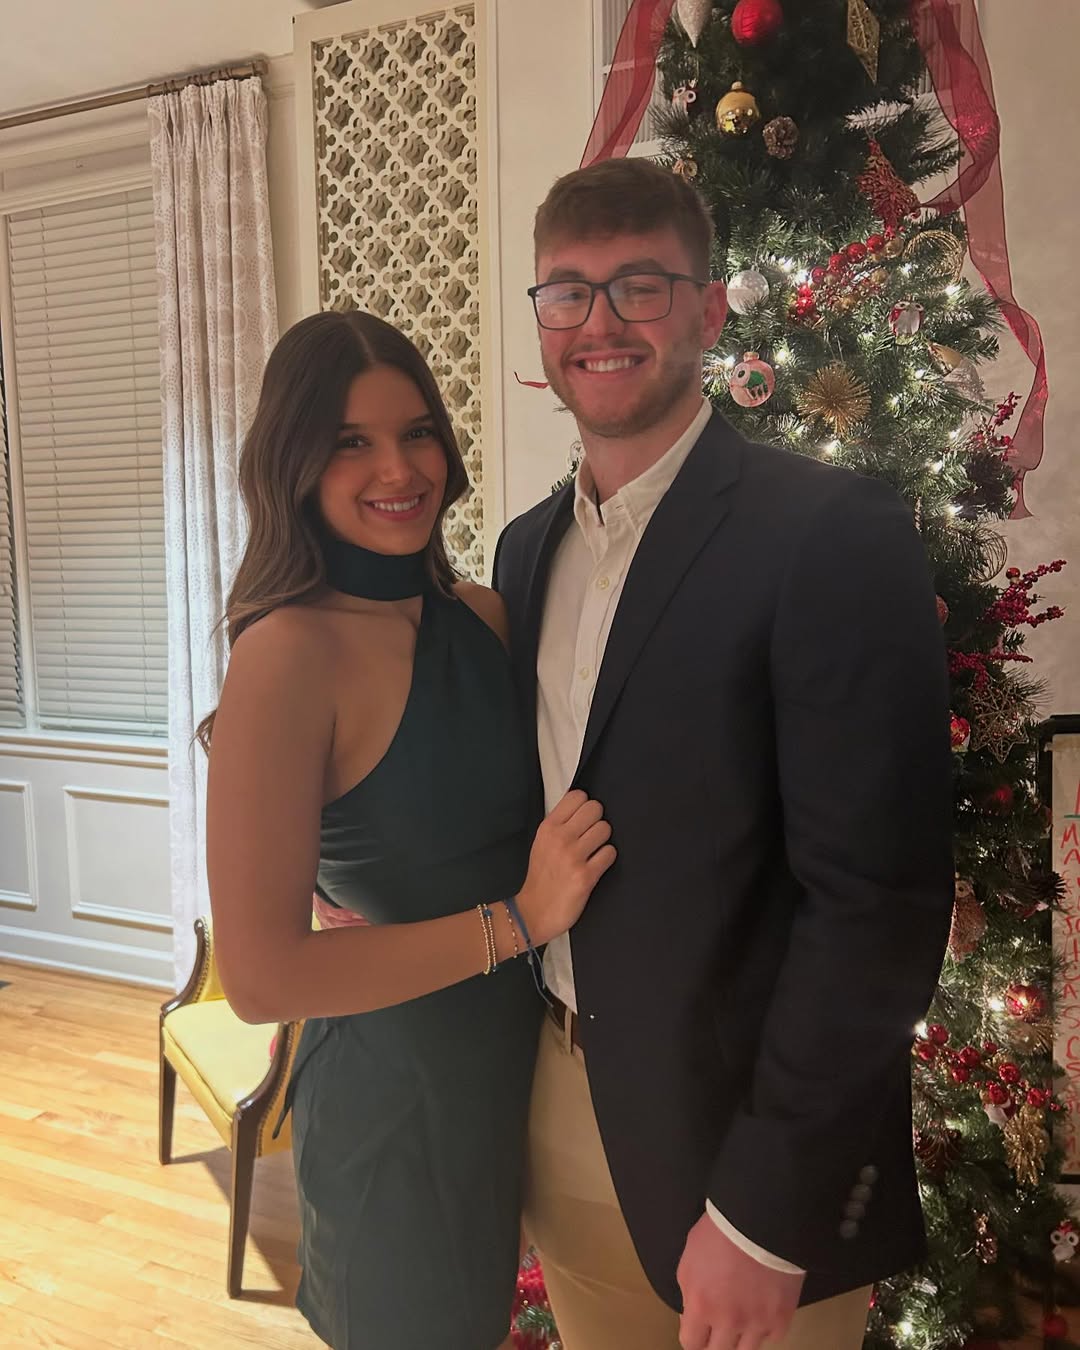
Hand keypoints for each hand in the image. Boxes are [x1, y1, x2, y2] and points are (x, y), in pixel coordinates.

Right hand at [517, 790, 615, 944]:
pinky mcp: (586, 876)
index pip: (578, 796)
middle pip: (595, 808)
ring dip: (603, 840)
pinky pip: (610, 853)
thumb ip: (559, 823)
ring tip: (593, 851)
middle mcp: (560, 839)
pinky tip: (596, 865)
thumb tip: (582, 803)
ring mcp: (573, 857)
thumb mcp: (541, 842)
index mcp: (548, 828)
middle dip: (596, 821)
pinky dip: (606, 858)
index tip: (583, 817)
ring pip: (605, 829)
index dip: (585, 805)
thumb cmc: (540, 877)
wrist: (533, 911)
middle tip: (590, 835)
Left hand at [676, 1212, 803, 1349]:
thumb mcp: (689, 1259)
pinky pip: (771, 1337)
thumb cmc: (721, 1231)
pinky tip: (763, 1311)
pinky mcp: (781, 1317)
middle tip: (718, 1334)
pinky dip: (766, 1328)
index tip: (698, 1334)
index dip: (694, 1339)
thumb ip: (689, 1292)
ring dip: (741, 1339)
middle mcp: (728, 1321)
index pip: (691, 1344)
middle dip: (715, 1344)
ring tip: (741, 1325)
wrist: (760, 1218)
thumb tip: (692, 1314)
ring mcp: (757, 1322)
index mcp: (701, 1305)